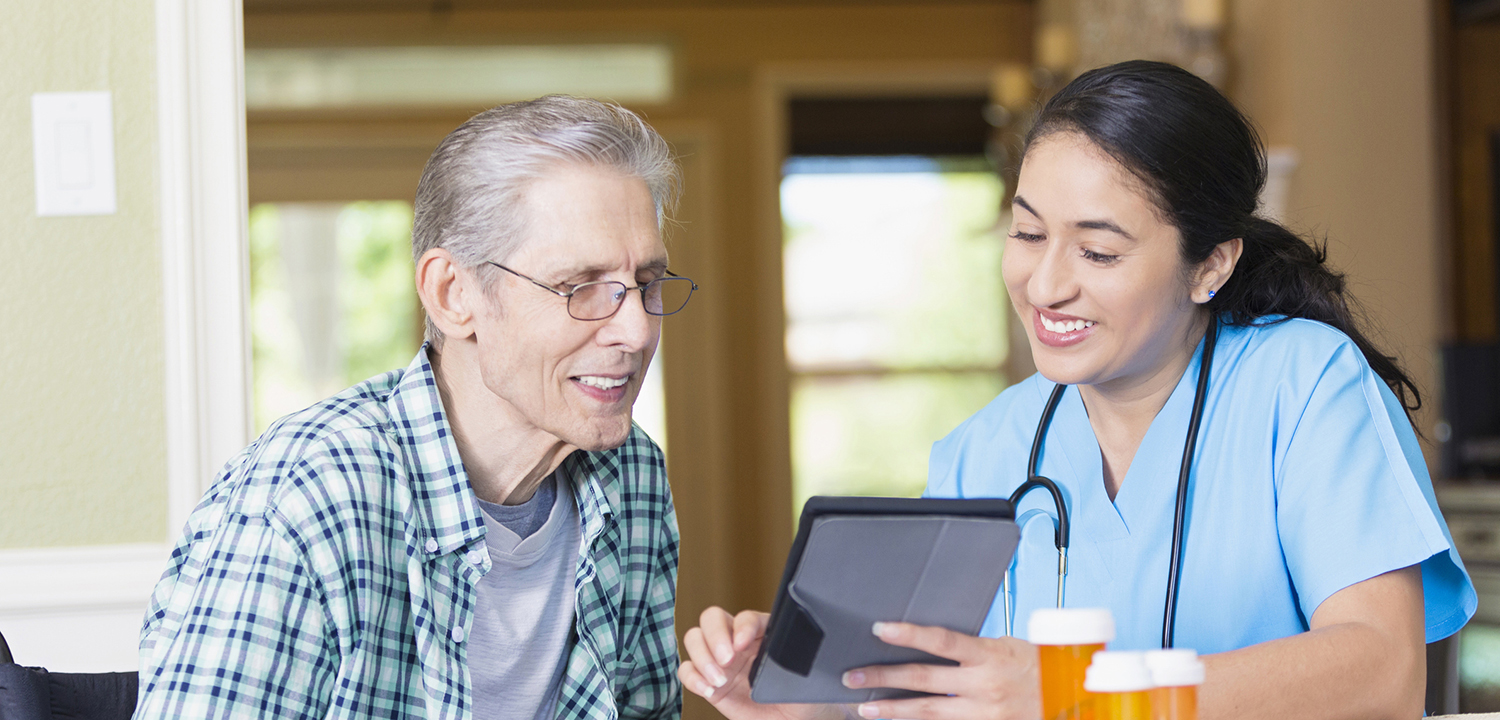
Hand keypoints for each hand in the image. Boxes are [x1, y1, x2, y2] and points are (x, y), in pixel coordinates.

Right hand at [679, 607, 840, 719]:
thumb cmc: (800, 695)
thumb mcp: (804, 676)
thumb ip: (795, 660)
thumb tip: (792, 651)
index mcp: (763, 632)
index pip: (746, 617)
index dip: (742, 626)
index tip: (744, 644)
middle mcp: (737, 641)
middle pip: (712, 618)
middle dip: (715, 637)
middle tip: (727, 660)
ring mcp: (720, 660)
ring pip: (694, 638)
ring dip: (702, 657)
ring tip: (720, 680)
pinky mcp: (708, 682)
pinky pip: (687, 670)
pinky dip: (692, 677)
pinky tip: (709, 690)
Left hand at [841, 622, 1040, 719]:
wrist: (1068, 699)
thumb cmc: (1037, 667)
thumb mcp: (1007, 646)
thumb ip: (971, 648)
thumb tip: (930, 641)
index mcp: (990, 655)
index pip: (942, 641)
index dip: (909, 634)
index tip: (879, 629)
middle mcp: (984, 686)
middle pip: (923, 680)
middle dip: (883, 677)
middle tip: (852, 676)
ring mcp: (984, 713)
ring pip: (928, 712)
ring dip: (893, 709)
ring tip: (864, 707)